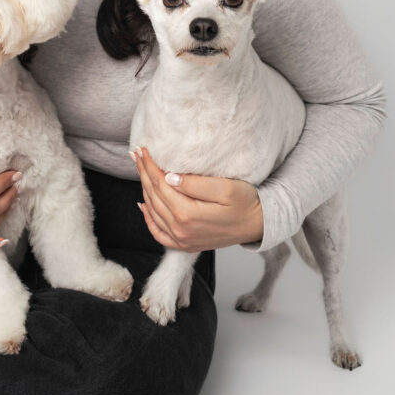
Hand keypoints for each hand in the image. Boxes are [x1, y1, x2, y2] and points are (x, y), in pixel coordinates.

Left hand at [132, 147, 262, 250]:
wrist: (258, 224)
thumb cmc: (245, 203)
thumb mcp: (225, 187)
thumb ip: (195, 183)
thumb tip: (169, 177)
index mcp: (187, 215)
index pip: (160, 185)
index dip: (150, 166)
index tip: (143, 150)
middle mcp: (180, 230)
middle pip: (153, 197)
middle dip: (143, 174)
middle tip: (136, 155)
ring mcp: (182, 240)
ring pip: (153, 212)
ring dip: (144, 190)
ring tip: (140, 171)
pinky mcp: (185, 245)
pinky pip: (158, 233)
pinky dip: (148, 219)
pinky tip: (144, 205)